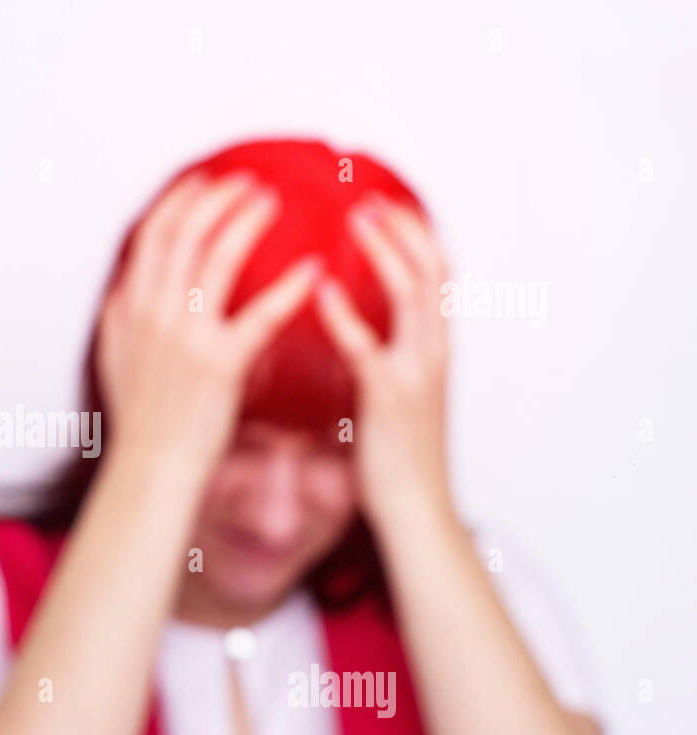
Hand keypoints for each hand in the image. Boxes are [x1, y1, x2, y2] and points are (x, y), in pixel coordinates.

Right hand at [98, 172, 321, 474]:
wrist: (152, 469)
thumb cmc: (141, 422)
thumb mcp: (114, 360)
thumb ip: (118, 318)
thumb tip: (122, 288)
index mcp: (132, 310)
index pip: (153, 235)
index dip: (180, 200)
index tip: (203, 180)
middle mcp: (155, 315)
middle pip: (186, 233)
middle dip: (218, 197)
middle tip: (249, 182)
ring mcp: (186, 337)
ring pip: (217, 257)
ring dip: (247, 221)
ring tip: (273, 203)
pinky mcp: (220, 365)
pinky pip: (259, 314)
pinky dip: (287, 287)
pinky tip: (310, 270)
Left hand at [315, 194, 451, 528]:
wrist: (416, 510)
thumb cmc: (396, 458)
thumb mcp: (398, 396)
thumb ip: (387, 358)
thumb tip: (363, 331)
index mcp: (435, 351)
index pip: (439, 277)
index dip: (418, 236)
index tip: (390, 205)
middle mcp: (434, 353)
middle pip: (432, 271)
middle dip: (404, 229)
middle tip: (368, 198)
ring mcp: (417, 373)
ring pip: (413, 295)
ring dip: (386, 252)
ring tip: (356, 221)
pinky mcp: (390, 398)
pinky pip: (369, 347)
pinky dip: (346, 314)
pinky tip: (321, 290)